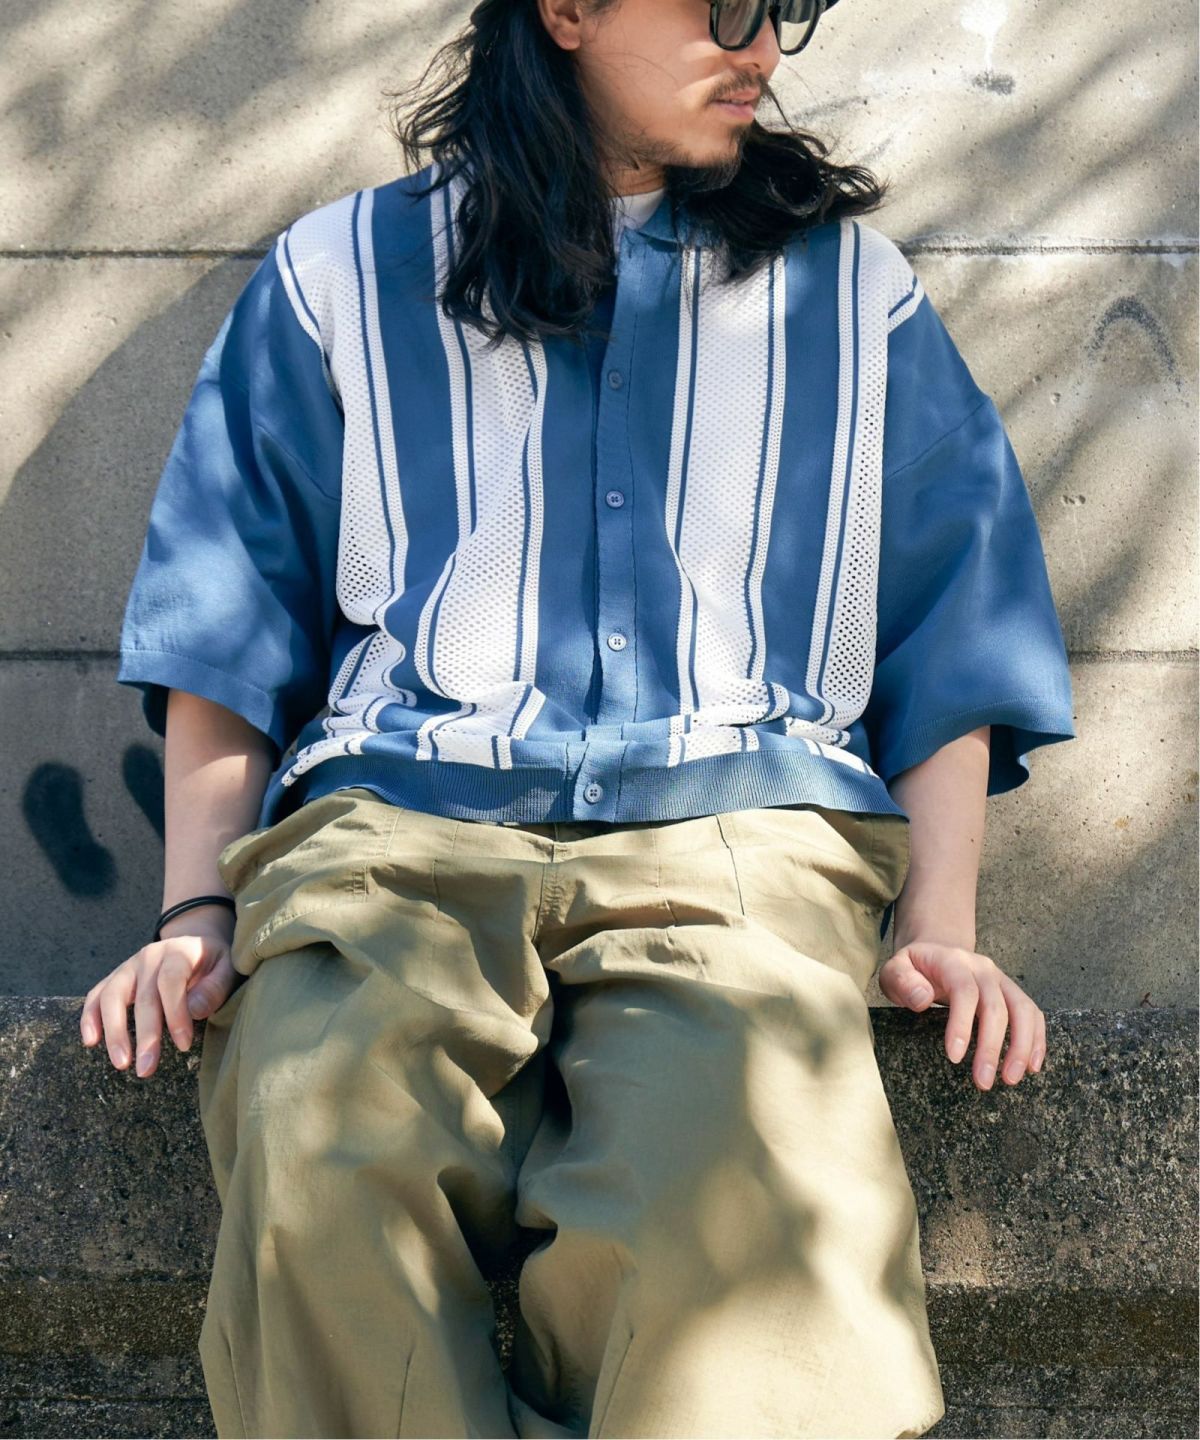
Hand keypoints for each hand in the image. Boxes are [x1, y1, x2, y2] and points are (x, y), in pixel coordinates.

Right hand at [79, 927, 240, 1077]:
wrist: (196, 944)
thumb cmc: (213, 963)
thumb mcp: (227, 969)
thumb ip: (215, 988)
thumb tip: (194, 1010)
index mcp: (178, 951)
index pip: (171, 981)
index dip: (176, 1014)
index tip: (183, 1044)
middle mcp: (149, 956)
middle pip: (143, 997)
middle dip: (145, 1036)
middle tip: (147, 1069)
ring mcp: (129, 966)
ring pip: (112, 996)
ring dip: (113, 1032)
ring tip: (121, 1063)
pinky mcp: (116, 978)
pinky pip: (96, 995)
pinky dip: (90, 1017)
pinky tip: (91, 1041)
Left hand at [877, 939, 1045, 1089]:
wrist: (935, 951)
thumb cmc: (913, 969)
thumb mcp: (894, 970)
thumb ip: (901, 981)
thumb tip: (922, 999)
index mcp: (953, 961)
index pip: (964, 991)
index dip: (962, 1024)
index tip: (955, 1057)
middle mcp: (983, 968)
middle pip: (996, 1005)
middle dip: (992, 1046)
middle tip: (983, 1081)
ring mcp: (1001, 980)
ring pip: (1023, 1009)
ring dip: (1022, 1046)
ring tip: (1010, 1079)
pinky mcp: (1011, 993)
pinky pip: (1032, 1014)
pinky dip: (1037, 1039)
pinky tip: (1032, 1066)